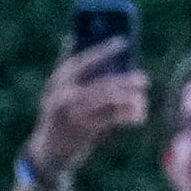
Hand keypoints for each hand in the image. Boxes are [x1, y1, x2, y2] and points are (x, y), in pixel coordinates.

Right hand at [27, 38, 146, 179]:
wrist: (47, 154)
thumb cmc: (58, 117)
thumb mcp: (58, 92)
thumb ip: (69, 68)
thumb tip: (73, 36)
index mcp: (58, 82)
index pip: (82, 61)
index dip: (103, 50)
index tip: (124, 42)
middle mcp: (63, 96)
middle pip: (102, 83)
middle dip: (125, 80)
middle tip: (144, 79)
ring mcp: (73, 114)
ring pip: (109, 99)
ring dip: (129, 98)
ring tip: (142, 99)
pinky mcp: (83, 130)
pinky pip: (111, 118)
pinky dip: (127, 115)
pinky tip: (138, 115)